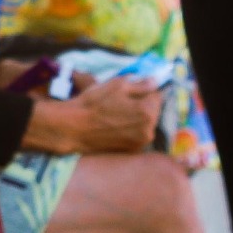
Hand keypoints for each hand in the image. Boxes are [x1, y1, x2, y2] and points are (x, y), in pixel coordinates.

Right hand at [24, 74, 164, 154]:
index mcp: (148, 111)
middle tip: (123, 100)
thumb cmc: (95, 103)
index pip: (157, 95)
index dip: (145, 89)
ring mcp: (140, 143)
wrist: (75, 127)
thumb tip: (155, 82)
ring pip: (146, 123)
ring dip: (138, 117)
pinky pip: (137, 134)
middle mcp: (149, 130)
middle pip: (153, 110)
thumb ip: (141, 84)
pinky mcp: (131, 151)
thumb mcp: (118, 85)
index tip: (133, 88)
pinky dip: (131, 128)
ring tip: (118, 112)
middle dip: (143, 103)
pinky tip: (116, 124)